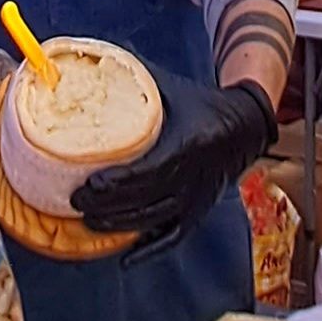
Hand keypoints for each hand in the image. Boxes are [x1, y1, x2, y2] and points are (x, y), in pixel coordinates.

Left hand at [71, 67, 277, 260]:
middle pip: (147, 200)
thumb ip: (134, 76)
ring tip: (88, 223)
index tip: (89, 185)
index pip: (149, 171)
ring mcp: (198, 199)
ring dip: (121, 227)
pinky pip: (173, 237)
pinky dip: (149, 250)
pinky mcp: (199, 212)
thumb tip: (90, 60)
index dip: (117, 184)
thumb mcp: (170, 86)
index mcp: (189, 144)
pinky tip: (125, 260)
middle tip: (76, 203)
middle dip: (109, 206)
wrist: (245, 125)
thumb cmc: (199, 103)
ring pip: (156, 221)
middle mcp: (196, 177)